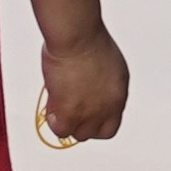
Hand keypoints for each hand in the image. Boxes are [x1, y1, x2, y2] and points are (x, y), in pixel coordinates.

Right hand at [39, 25, 130, 143]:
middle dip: (80, 122)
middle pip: (94, 132)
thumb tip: (87, 90)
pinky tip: (52, 102)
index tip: (84, 116)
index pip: (110, 126)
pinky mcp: (72, 112)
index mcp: (119, 95)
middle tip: (67, 106)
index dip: (95, 122)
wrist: (78, 36)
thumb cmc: (88, 39)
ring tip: (58, 101)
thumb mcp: (107, 65)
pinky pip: (61, 130)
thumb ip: (101, 84)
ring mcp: (91, 112)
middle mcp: (108, 107)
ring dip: (66, 121)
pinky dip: (54, 119)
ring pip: (77, 133)